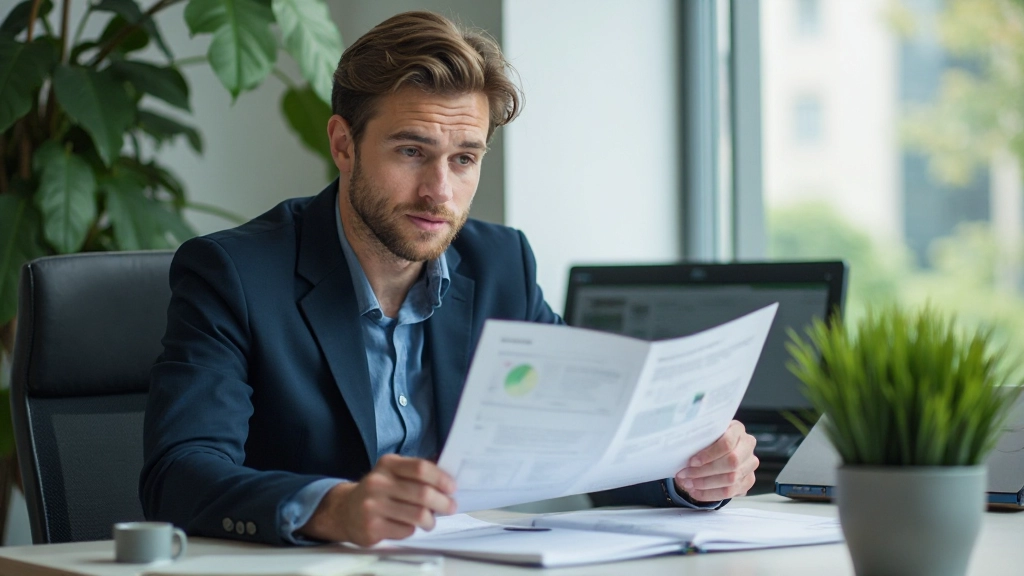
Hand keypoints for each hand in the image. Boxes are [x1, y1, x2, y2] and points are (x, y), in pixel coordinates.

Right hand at [298, 454, 456, 545]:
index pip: (420, 468)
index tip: (452, 487)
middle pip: (422, 493)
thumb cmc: (379, 490)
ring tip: (431, 521)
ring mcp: (373, 506)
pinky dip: (413, 530)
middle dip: (443, 503)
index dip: (441, 478)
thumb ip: (417, 471)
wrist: (345, 510)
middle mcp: (377, 483)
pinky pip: (406, 531)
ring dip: (430, 520)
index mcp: (387, 464)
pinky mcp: (372, 527)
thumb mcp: (392, 472)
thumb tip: (449, 472)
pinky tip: (409, 526)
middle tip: (451, 507)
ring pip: (417, 515)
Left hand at [674, 420, 757, 502]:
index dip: (709, 454)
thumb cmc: (708, 440)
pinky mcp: (748, 480)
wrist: (719, 450)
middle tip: (685, 475)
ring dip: (706, 484)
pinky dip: (710, 494)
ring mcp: (750, 464)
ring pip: (731, 479)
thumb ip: (698, 439)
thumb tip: (680, 448)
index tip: (692, 462)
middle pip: (731, 462)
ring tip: (688, 484)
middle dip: (704, 471)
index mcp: (737, 429)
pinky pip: (730, 492)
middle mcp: (747, 445)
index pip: (727, 443)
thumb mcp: (704, 434)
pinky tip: (696, 492)